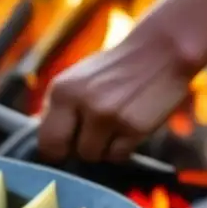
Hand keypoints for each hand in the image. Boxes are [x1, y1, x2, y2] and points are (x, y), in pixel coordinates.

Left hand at [38, 0, 206, 162]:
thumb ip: (61, 108)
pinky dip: (123, 149)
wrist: (162, 51)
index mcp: (62, 90)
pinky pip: (118, 156)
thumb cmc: (116, 69)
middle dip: (74, 151)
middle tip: (89, 140)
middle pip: (65, 151)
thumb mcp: (79, 80)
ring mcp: (107, 116)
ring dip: (102, 149)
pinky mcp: (133, 127)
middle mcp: (81, 103)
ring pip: (93, 156)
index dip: (55, 148)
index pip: (45, 139)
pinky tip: (130, 129)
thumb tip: (44, 142)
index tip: (65, 147)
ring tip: (115, 127)